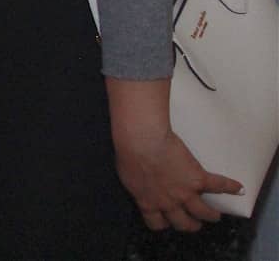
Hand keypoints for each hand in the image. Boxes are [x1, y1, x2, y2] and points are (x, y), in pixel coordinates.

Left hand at [106, 78, 241, 231]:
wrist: (141, 141)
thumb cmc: (128, 153)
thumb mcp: (128, 177)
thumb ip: (137, 185)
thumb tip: (138, 184)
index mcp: (148, 202)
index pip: (157, 223)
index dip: (164, 223)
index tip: (168, 221)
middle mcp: (168, 203)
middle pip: (183, 223)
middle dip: (190, 225)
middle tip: (195, 223)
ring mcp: (185, 193)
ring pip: (203, 213)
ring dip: (210, 215)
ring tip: (215, 215)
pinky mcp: (198, 179)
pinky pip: (219, 186)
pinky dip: (230, 187)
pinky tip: (239, 188)